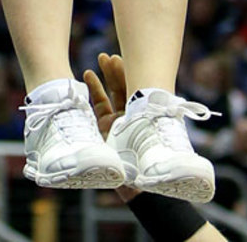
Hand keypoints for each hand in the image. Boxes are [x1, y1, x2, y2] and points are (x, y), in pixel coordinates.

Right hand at [83, 53, 137, 202]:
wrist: (136, 190)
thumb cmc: (145, 166)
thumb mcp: (145, 140)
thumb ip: (145, 122)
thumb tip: (158, 102)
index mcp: (144, 116)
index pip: (138, 89)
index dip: (131, 74)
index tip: (122, 60)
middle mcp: (131, 116)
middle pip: (125, 87)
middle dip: (118, 71)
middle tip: (109, 57)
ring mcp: (118, 121)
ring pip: (113, 92)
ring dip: (107, 75)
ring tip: (102, 58)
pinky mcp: (104, 128)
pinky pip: (100, 104)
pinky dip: (94, 89)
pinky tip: (88, 73)